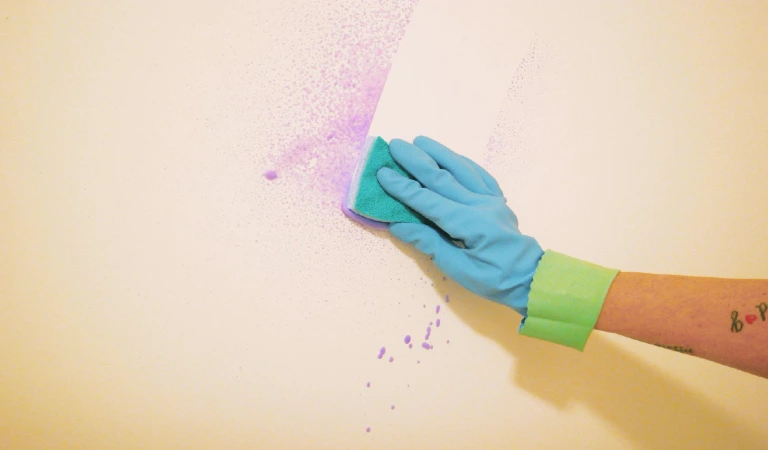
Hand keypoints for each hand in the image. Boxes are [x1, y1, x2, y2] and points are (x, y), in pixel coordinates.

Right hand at [376, 136, 543, 316]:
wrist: (531, 278)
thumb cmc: (495, 280)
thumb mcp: (459, 270)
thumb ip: (429, 244)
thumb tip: (398, 225)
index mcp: (470, 224)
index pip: (429, 201)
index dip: (404, 188)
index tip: (383, 174)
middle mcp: (481, 205)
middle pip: (443, 177)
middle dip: (416, 161)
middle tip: (395, 145)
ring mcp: (492, 200)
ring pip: (462, 169)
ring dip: (440, 153)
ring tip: (420, 140)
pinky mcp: (498, 201)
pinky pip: (480, 175)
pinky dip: (464, 163)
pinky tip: (453, 156)